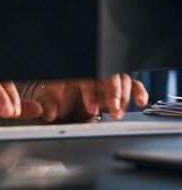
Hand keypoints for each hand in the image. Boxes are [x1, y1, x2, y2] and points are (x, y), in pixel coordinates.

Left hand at [30, 74, 148, 121]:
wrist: (63, 97)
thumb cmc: (57, 95)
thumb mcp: (50, 99)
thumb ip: (49, 106)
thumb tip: (47, 114)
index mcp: (77, 76)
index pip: (87, 80)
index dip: (91, 94)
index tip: (91, 109)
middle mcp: (94, 76)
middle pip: (109, 78)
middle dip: (113, 94)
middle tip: (113, 111)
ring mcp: (107, 81)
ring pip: (122, 81)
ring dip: (124, 97)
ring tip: (118, 113)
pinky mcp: (119, 88)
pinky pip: (133, 85)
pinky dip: (139, 92)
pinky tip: (141, 102)